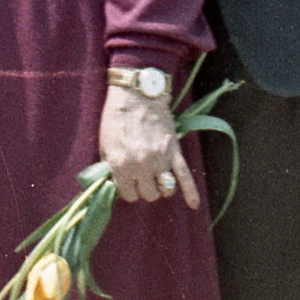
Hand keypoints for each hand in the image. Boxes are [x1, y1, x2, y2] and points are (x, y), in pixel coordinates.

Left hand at [99, 87, 198, 206]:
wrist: (137, 95)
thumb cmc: (116, 117)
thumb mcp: (105, 144)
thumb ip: (112, 167)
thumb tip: (118, 184)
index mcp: (120, 165)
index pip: (128, 195)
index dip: (128, 190)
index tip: (128, 184)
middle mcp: (141, 166)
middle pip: (148, 195)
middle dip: (144, 189)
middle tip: (141, 179)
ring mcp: (159, 160)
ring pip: (164, 190)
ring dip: (160, 187)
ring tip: (156, 179)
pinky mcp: (174, 152)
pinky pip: (185, 177)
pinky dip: (191, 192)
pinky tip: (193, 204)